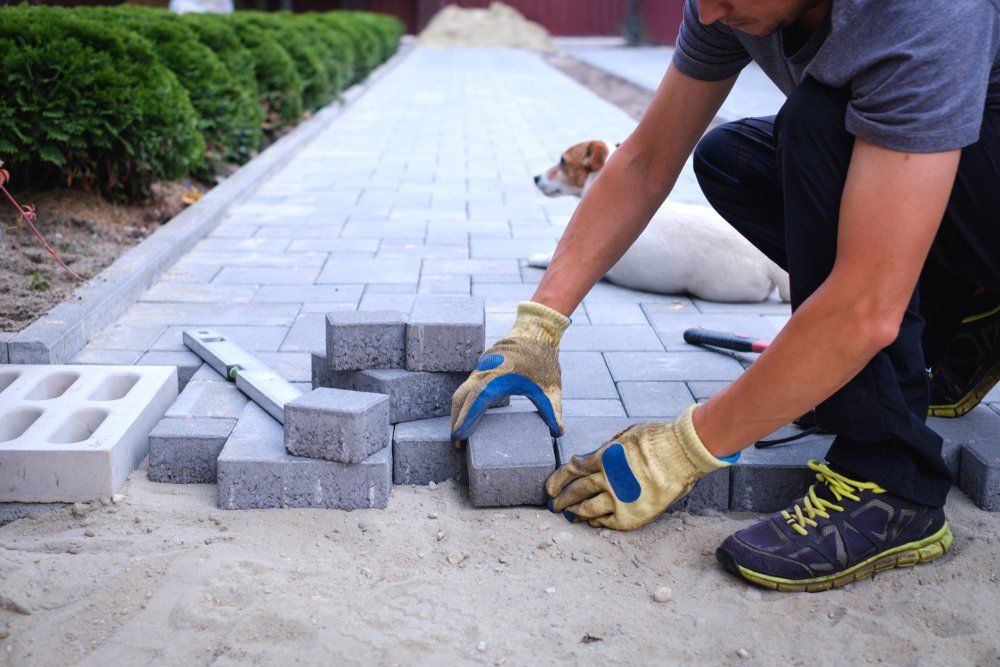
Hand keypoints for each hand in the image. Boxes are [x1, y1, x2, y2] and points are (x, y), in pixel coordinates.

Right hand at [451, 301, 569, 442]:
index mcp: (501, 376)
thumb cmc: (544, 361)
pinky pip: (468, 385)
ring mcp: (482, 367)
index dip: (466, 418)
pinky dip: (465, 401)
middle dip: (457, 419)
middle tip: (457, 443)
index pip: (477, 400)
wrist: (537, 331)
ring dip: (459, 411)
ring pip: (463, 391)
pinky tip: (469, 415)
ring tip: (460, 433)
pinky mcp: (482, 367)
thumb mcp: (551, 388)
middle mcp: (486, 371)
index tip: (459, 436)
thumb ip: (553, 411)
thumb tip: (559, 433)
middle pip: (462, 397)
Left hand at [546, 406, 735, 530]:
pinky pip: (608, 521)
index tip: (550, 487)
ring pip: (588, 509)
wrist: (684, 455)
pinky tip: (592, 522)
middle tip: (554, 504)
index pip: (572, 470)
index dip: (558, 479)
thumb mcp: (627, 434)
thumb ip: (610, 447)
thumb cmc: (659, 439)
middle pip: (576, 491)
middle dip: (562, 498)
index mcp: (604, 457)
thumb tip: (597, 454)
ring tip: (568, 515)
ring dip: (575, 512)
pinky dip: (597, 522)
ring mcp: (618, 498)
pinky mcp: (632, 515)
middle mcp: (607, 479)